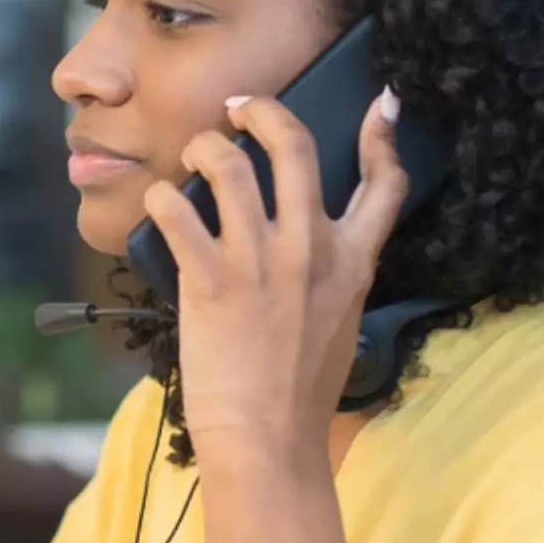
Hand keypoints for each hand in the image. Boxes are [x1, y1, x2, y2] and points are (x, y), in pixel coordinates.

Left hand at [142, 89, 407, 464]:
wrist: (269, 439)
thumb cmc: (300, 392)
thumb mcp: (341, 322)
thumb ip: (333, 273)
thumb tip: (313, 239)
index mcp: (353, 261)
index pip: (386, 184)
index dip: (382, 136)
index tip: (377, 103)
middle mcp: (311, 248)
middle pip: (294, 146)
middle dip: (263, 111)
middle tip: (239, 108)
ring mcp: (259, 260)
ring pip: (227, 164)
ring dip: (202, 147)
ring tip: (191, 154)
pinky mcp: (210, 280)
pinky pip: (175, 210)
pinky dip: (160, 198)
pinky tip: (158, 204)